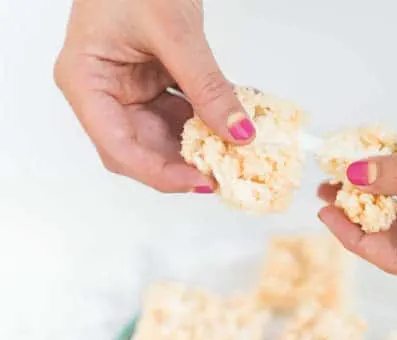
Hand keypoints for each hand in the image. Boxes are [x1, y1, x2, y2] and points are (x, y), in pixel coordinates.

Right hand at [55, 0, 254, 192]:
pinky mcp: (151, 83)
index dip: (160, 173)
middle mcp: (103, 92)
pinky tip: (229, 126)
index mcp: (86, 81)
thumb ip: (208, 85)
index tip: (201, 181)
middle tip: (225, 173)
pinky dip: (204, 122)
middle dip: (183, 164)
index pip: (118, 147)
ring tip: (232, 153)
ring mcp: (128, 89)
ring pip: (163, 137)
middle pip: (141, 149)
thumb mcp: (175, 31)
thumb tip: (239, 132)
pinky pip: (178, 115)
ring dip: (198, 146)